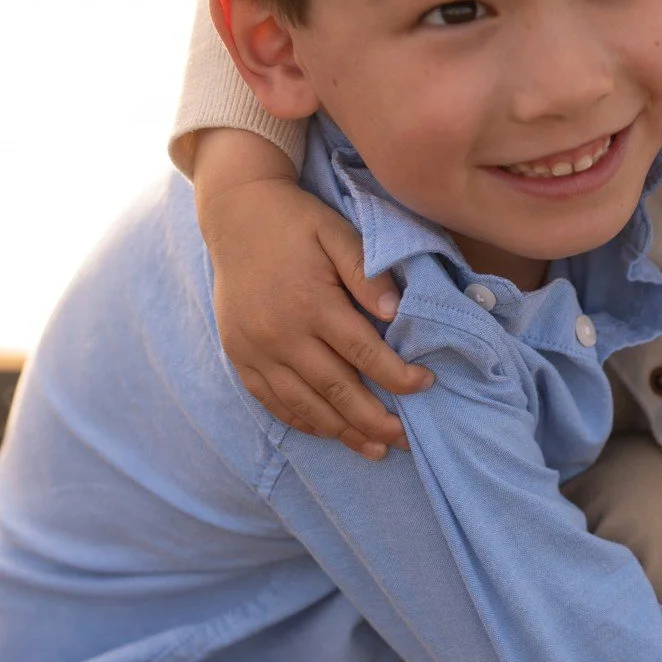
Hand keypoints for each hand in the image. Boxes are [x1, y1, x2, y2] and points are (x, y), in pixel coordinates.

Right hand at [194, 130, 432, 457]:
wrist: (235, 213)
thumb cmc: (297, 221)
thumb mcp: (337, 233)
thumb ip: (368, 272)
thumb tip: (396, 314)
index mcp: (309, 301)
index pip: (363, 352)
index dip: (398, 375)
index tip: (426, 385)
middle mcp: (279, 333)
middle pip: (336, 390)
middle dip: (375, 420)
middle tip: (408, 439)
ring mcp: (255, 349)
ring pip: (304, 405)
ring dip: (342, 432)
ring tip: (376, 448)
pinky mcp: (239, 356)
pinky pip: (272, 401)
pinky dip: (303, 421)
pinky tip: (329, 432)